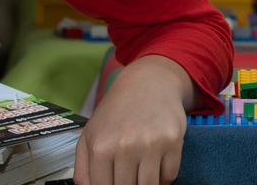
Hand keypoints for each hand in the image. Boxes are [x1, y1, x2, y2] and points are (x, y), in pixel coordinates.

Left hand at [75, 55, 192, 184]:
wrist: (148, 83)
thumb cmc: (116, 112)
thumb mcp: (89, 136)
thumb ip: (83, 170)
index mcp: (100, 148)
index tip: (117, 182)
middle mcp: (125, 147)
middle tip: (129, 178)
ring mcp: (151, 144)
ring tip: (142, 174)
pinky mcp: (173, 140)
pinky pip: (170, 175)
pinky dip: (165, 177)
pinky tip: (157, 165)